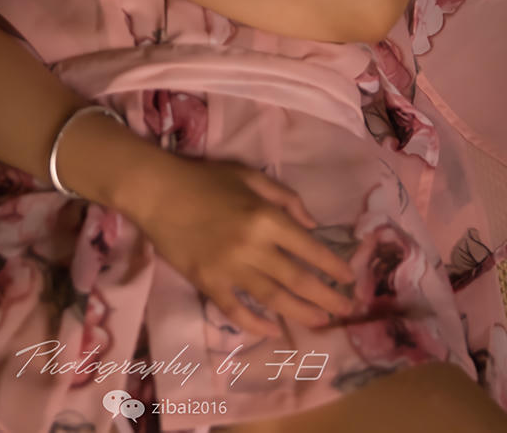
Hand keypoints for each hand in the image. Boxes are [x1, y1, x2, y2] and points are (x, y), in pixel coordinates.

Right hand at [121, 154, 358, 338]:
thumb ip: (285, 198)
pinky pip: (235, 310)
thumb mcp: (250, 176)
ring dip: (301, 313)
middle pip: (299, 280)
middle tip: (346, 309)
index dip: (333, 266)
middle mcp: (254, 247)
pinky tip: (272, 330)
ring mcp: (229, 268)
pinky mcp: (208, 282)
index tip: (349, 278)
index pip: (310, 248)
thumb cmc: (204, 179)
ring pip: (274, 299)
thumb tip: (312, 224)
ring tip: (321, 321)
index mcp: (266, 217)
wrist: (157, 192)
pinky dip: (255, 323)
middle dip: (327, 297)